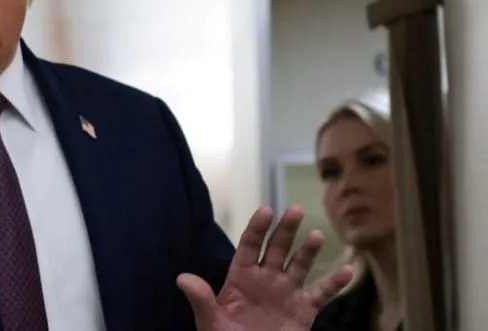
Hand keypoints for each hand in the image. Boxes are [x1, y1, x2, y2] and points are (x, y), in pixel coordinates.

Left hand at [178, 205, 351, 330]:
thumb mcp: (209, 322)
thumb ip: (201, 300)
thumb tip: (182, 278)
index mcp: (241, 276)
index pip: (250, 245)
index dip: (257, 227)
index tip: (265, 210)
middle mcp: (266, 279)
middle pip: (277, 248)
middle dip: (286, 230)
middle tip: (295, 210)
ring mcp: (286, 293)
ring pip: (300, 265)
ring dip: (308, 250)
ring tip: (316, 236)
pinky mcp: (304, 311)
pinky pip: (321, 294)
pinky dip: (334, 283)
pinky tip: (347, 271)